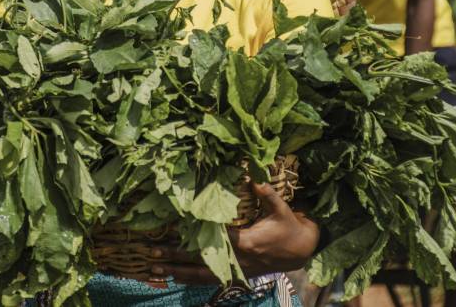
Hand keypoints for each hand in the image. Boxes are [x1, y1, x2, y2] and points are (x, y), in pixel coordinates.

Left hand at [149, 182, 319, 284]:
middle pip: (202, 260)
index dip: (195, 235)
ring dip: (179, 271)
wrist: (302, 250)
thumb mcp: (281, 208)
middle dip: (177, 256)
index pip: (215, 239)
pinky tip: (176, 276)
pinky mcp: (238, 274)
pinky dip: (192, 278)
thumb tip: (253, 176)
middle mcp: (239, 259)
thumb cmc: (289, 226)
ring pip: (203, 274)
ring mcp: (237, 269)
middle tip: (153, 252)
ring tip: (157, 267)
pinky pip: (211, 279)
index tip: (174, 230)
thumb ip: (266, 193)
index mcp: (248, 242)